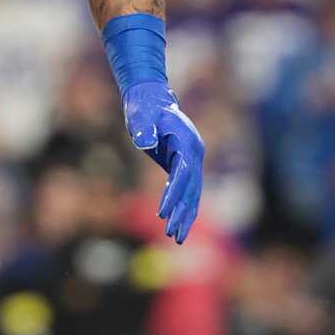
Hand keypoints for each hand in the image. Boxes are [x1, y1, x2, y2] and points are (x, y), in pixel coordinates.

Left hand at [123, 80, 203, 243]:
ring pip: (192, 192)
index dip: (173, 194)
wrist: (149, 97)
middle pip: (192, 188)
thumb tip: (145, 141)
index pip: (183, 173)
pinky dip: (181, 205)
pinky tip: (175, 221)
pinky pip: (185, 188)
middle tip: (174, 235)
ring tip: (177, 237)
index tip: (162, 213)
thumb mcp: (140, 115)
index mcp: (187, 141)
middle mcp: (194, 151)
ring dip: (185, 214)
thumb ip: (143, 127)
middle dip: (183, 212)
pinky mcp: (183, 163)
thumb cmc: (143, 106)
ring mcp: (192, 158)